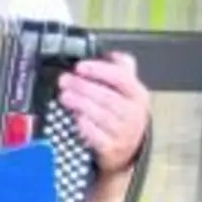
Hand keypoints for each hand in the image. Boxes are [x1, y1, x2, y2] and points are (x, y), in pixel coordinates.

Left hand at [57, 52, 150, 172]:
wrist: (128, 148)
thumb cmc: (122, 113)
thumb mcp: (127, 90)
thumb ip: (120, 69)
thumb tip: (109, 53)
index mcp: (137, 94)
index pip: (121, 78)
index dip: (99, 70)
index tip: (80, 67)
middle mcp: (133, 113)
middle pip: (107, 97)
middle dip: (82, 87)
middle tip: (64, 80)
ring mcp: (124, 133)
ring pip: (101, 115)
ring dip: (80, 104)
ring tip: (65, 96)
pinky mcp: (112, 148)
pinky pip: (96, 135)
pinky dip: (84, 125)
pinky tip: (75, 117)